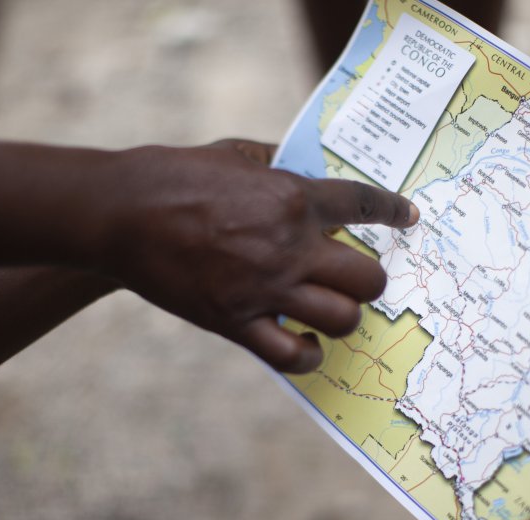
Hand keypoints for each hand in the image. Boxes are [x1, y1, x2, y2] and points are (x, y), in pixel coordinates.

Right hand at [94, 139, 417, 371]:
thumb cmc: (175, 175)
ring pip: (342, 319)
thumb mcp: (236, 153)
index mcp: (292, 198)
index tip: (408, 218)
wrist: (121, 213)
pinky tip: (305, 342)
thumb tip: (310, 170)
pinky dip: (308, 355)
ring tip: (330, 311)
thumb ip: (280, 163)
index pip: (362, 204)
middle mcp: (288, 247)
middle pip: (367, 278)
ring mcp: (264, 289)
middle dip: (372, 280)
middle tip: (358, 279)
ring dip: (344, 317)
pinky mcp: (235, 321)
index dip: (392, 212)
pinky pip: (292, 356)